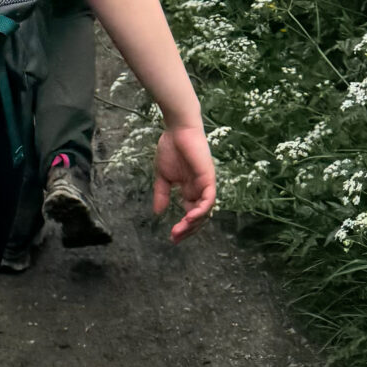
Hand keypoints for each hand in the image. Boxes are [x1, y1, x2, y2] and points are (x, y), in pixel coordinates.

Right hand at [152, 112, 215, 242]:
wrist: (177, 129)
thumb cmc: (171, 148)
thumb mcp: (163, 176)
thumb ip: (162, 194)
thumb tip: (157, 212)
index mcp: (190, 190)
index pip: (191, 214)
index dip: (183, 227)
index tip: (172, 237)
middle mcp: (200, 189)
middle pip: (199, 217)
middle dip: (188, 230)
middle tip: (175, 238)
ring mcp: (205, 184)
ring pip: (205, 211)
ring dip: (194, 223)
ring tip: (180, 230)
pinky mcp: (208, 178)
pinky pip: (209, 199)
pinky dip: (201, 210)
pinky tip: (189, 217)